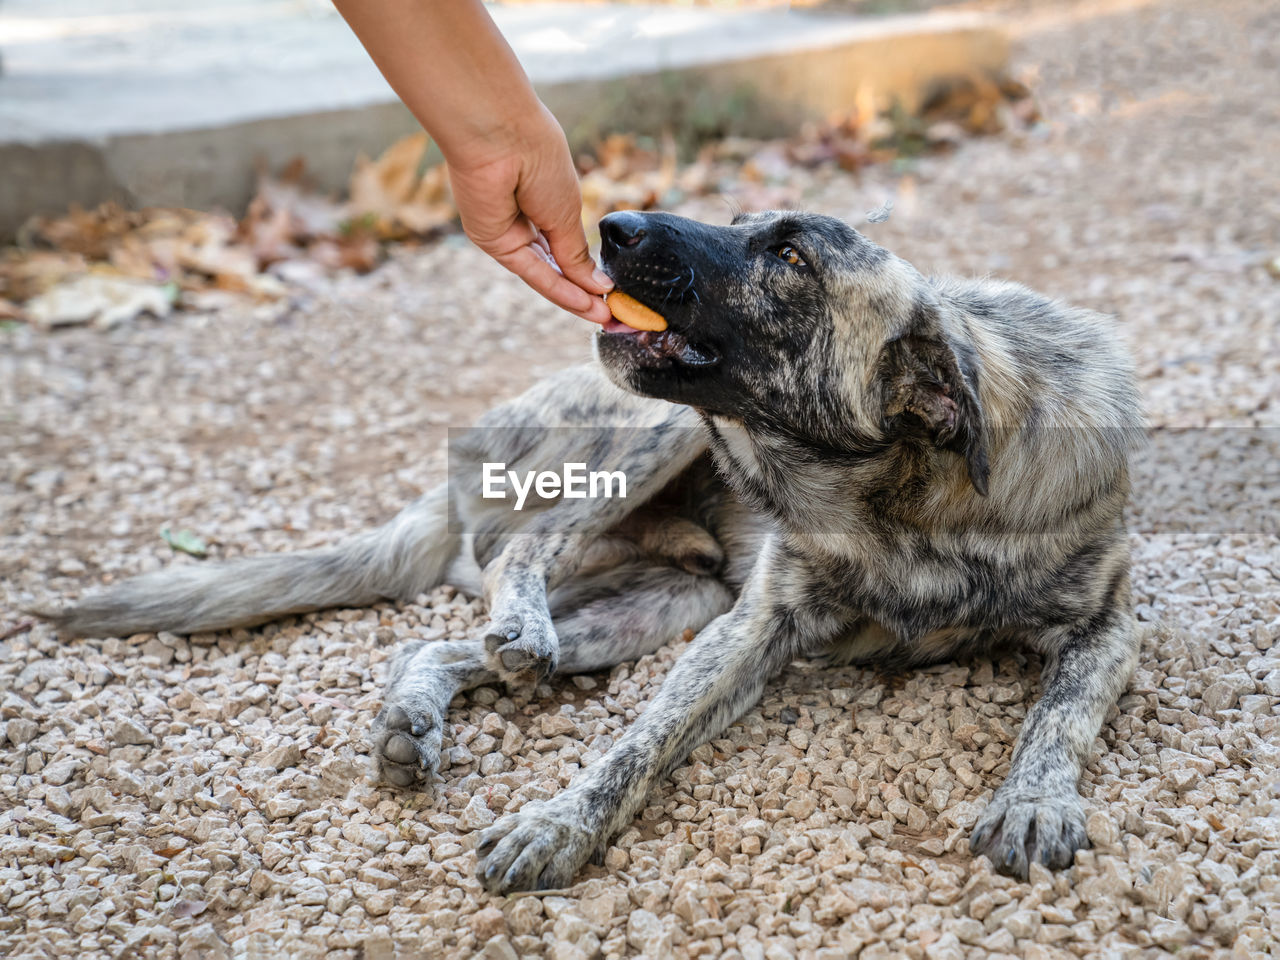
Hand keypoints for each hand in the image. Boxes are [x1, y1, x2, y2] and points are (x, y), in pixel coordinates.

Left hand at [447, 103, 612, 324]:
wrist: (500, 133)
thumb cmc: (537, 156)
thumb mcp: (567, 211)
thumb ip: (577, 252)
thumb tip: (600, 285)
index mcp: (544, 200)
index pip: (565, 246)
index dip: (588, 272)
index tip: (612, 292)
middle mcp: (524, 218)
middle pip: (555, 265)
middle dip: (582, 291)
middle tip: (610, 314)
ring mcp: (506, 230)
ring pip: (544, 272)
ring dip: (573, 296)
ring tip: (603, 316)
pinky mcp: (492, 240)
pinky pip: (530, 270)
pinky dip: (556, 287)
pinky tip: (583, 302)